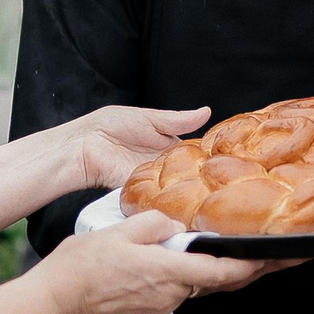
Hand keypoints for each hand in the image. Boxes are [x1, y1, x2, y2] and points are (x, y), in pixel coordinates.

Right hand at [32, 213, 283, 313]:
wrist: (54, 303)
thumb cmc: (82, 267)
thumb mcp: (122, 230)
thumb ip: (157, 223)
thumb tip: (177, 225)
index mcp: (169, 273)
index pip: (224, 272)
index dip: (255, 265)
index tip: (279, 257)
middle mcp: (170, 296)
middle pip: (217, 282)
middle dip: (247, 269)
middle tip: (275, 256)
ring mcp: (160, 307)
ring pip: (196, 286)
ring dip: (213, 271)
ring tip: (232, 251)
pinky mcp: (148, 311)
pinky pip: (177, 291)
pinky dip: (189, 277)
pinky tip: (188, 262)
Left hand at [68, 106, 210, 191]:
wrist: (84, 145)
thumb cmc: (109, 126)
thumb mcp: (149, 118)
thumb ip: (178, 120)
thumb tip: (206, 112)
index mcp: (166, 144)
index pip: (193, 152)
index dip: (208, 154)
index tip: (228, 154)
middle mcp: (162, 164)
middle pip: (189, 172)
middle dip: (203, 174)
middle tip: (224, 174)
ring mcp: (154, 181)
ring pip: (178, 188)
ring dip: (190, 188)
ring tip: (212, 189)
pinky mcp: (143, 193)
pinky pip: (161, 199)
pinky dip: (171, 201)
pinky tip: (187, 200)